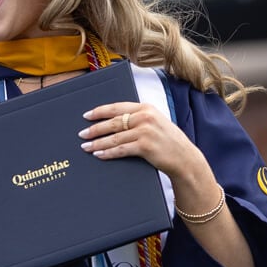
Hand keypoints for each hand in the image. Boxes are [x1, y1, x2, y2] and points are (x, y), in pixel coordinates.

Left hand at [78, 101, 212, 185]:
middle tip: (82, 134)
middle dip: (95, 129)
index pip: (117, 107)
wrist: (185, 158)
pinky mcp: (145, 146)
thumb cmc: (168, 142)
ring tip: (86, 147)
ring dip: (97, 143)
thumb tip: (114, 122)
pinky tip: (99, 155)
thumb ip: (139, 119)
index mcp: (146, 108)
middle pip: (113, 122)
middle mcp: (145, 117)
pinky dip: (107, 153)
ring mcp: (145, 131)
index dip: (100, 111)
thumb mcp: (156, 123)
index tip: (86, 116)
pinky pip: (120, 149)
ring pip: (114, 137)